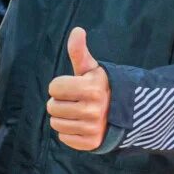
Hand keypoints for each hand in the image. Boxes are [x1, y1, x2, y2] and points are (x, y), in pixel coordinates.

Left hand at [46, 27, 110, 151]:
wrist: (122, 111)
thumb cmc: (99, 86)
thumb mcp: (90, 68)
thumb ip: (79, 51)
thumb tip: (77, 30)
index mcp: (91, 88)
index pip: (54, 88)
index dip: (60, 86)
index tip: (74, 86)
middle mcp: (93, 109)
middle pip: (52, 107)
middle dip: (60, 102)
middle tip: (74, 100)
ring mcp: (92, 127)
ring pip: (55, 123)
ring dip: (62, 117)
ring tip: (76, 112)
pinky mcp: (91, 143)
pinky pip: (64, 138)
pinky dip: (68, 132)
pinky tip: (80, 125)